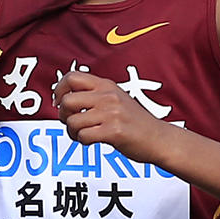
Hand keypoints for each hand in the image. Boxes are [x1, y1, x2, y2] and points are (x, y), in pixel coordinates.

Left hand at [55, 70, 171, 162]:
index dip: (59, 90)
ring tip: (82, 135)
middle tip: (71, 122)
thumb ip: (95, 94)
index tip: (59, 102)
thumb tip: (65, 97)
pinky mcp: (114, 132)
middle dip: (63, 115)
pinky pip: (84, 136)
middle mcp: (108, 96)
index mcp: (107, 85)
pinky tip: (91, 141)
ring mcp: (111, 114)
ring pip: (73, 121)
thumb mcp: (117, 98)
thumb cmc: (136, 122)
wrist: (159, 138)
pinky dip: (82, 141)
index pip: (72, 77)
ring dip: (72, 132)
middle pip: (67, 100)